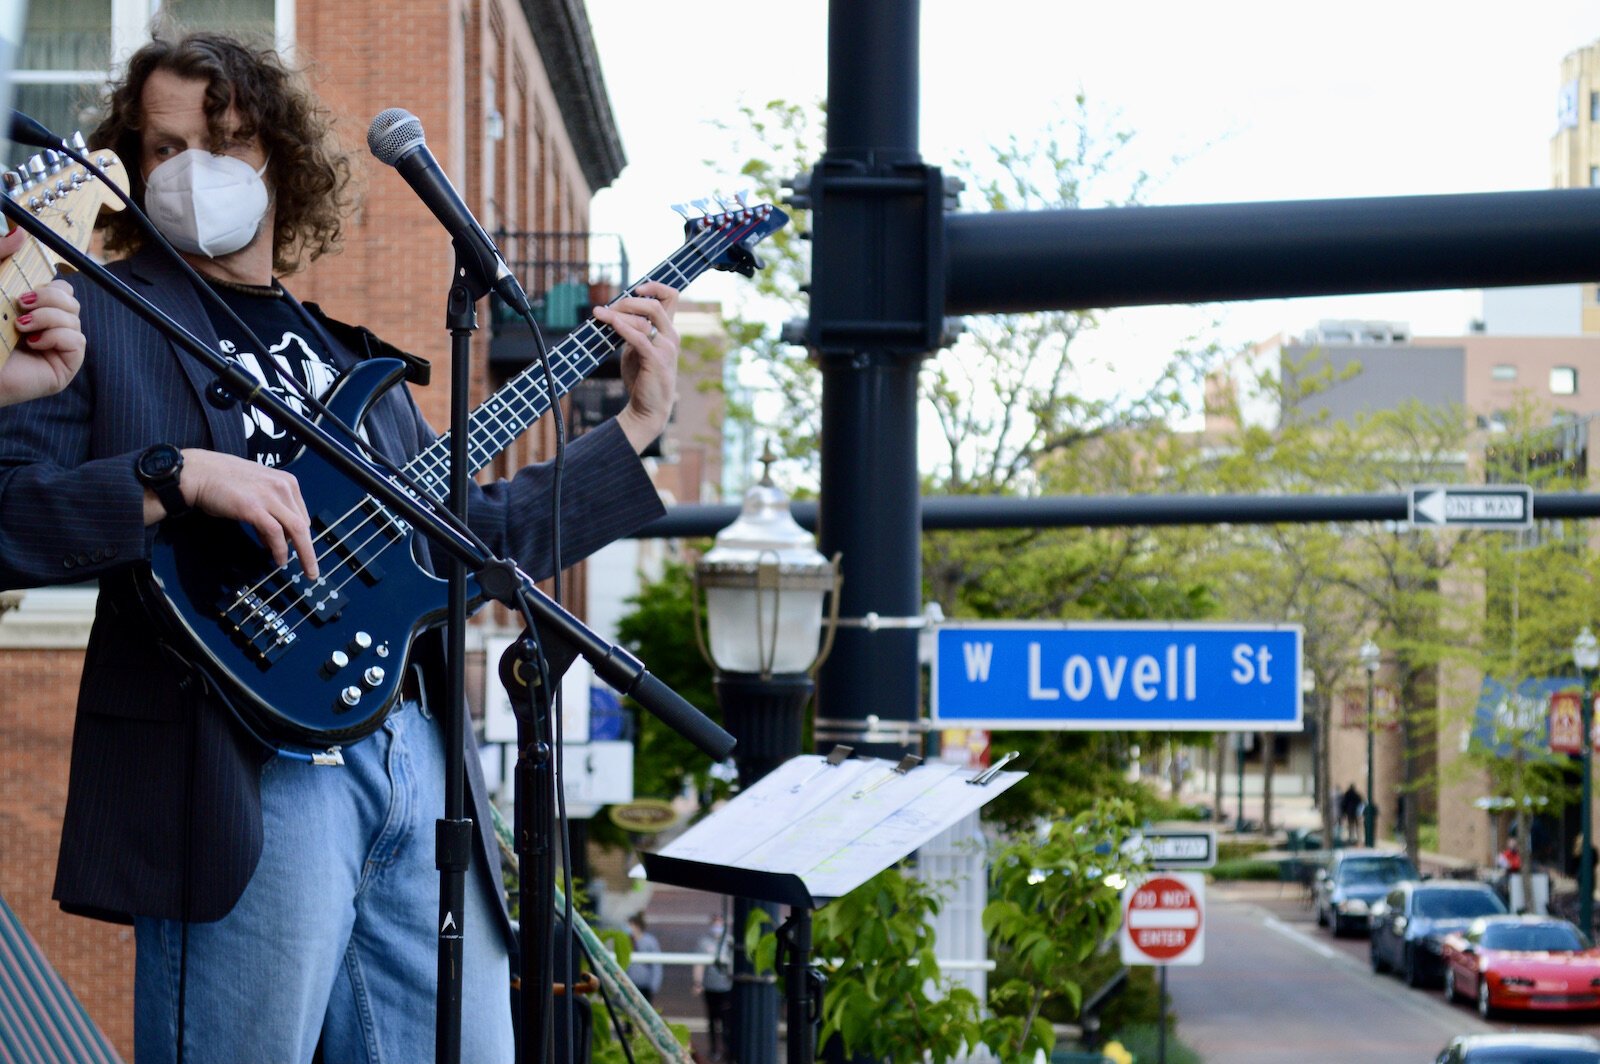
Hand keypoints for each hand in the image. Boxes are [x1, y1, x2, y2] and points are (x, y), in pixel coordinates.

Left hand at [1, 228, 85, 406]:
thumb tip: (20, 233)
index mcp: (29, 310)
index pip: (59, 288)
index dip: (49, 285)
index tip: (24, 289)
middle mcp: (44, 328)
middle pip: (71, 298)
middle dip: (50, 297)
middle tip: (21, 303)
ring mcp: (54, 349)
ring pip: (75, 317)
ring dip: (48, 316)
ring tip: (20, 326)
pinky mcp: (62, 368)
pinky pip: (78, 340)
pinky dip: (57, 336)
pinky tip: (32, 343)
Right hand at [145, 449, 319, 578]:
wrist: (198, 473)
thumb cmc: (222, 482)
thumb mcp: (256, 491)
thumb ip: (269, 510)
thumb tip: (273, 536)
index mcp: (286, 482)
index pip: (302, 514)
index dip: (302, 536)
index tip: (301, 550)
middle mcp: (283, 487)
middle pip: (303, 524)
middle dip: (309, 549)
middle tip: (312, 569)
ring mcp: (269, 497)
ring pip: (296, 530)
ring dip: (303, 554)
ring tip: (303, 570)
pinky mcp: (254, 507)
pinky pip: (275, 533)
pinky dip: (280, 549)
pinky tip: (279, 559)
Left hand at [593, 281, 678, 452]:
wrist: (648, 409)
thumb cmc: (642, 378)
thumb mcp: (637, 348)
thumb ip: (632, 330)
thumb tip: (614, 312)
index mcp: (668, 331)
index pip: (672, 296)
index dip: (655, 286)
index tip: (635, 289)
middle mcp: (671, 336)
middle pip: (655, 304)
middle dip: (628, 301)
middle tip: (607, 308)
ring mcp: (666, 349)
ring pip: (645, 319)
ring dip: (619, 314)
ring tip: (598, 314)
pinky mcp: (656, 361)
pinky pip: (639, 337)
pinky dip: (622, 327)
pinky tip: (609, 322)